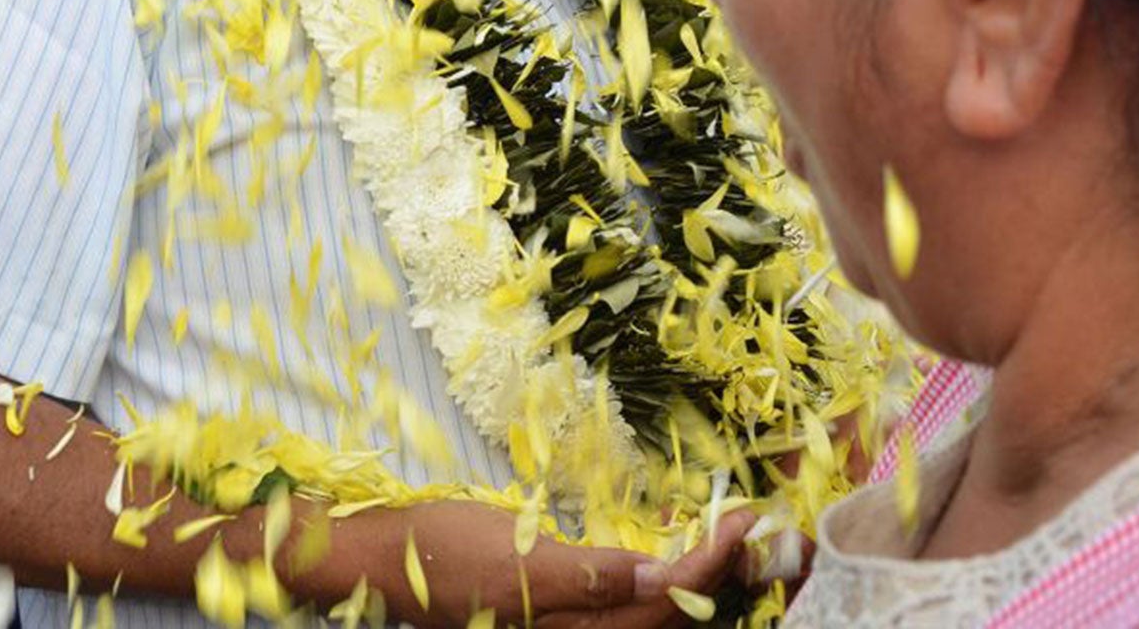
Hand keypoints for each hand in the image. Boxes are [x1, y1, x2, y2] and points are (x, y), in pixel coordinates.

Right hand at [324, 500, 756, 627]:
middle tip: (753, 523)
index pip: (665, 599)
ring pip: (650, 612)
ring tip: (726, 533)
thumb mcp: (517, 561)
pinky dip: (656, 578)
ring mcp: (568, 626)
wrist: (385, 562)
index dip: (710, 562)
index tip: (745, 521)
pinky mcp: (558, 611)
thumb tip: (660, 575)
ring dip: (693, 576)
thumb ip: (590, 577)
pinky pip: (623, 605)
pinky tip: (667, 548)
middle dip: (716, 572)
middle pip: (668, 613)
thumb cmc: (443, 554)